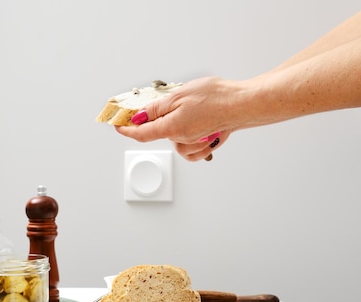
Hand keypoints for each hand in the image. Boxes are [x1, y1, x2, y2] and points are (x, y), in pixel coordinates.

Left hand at [115, 77, 237, 160]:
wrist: (243, 104)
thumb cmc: (217, 98)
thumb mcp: (180, 95)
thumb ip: (157, 108)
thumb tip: (139, 117)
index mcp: (171, 128)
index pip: (140, 133)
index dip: (126, 129)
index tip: (117, 125)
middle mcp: (181, 139)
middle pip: (157, 133)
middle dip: (154, 119)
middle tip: (163, 101)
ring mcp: (193, 143)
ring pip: (172, 140)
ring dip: (172, 127)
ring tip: (187, 109)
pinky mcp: (203, 143)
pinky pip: (187, 148)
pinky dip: (186, 140)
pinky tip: (194, 126)